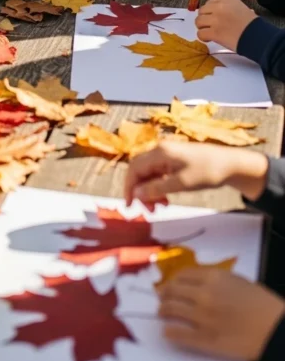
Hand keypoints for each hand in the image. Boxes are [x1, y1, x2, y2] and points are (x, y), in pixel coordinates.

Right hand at [125, 140, 267, 205]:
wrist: (231, 164)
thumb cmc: (207, 172)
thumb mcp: (181, 183)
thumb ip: (157, 188)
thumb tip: (136, 194)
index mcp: (160, 152)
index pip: (134, 168)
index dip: (129, 187)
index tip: (130, 206)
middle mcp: (161, 151)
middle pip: (140, 170)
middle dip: (140, 191)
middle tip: (148, 210)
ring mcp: (168, 155)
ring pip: (149, 173)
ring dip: (150, 190)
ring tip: (160, 207)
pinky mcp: (175, 160)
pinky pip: (159, 174)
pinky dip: (159, 187)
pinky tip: (166, 198)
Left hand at [159, 269, 284, 360]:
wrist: (274, 328)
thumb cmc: (261, 303)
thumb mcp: (237, 281)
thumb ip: (215, 280)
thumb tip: (198, 283)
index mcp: (213, 278)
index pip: (183, 275)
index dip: (174, 279)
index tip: (171, 283)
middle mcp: (203, 294)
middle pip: (173, 291)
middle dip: (165, 294)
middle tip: (161, 297)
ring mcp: (202, 317)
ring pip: (172, 310)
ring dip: (163, 310)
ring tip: (161, 312)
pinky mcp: (205, 339)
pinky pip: (179, 335)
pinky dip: (169, 332)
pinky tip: (167, 332)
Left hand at [196, 0, 256, 51]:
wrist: (257, 36)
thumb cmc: (251, 24)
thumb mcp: (240, 8)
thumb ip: (226, 7)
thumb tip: (214, 13)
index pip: (209, 2)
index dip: (209, 11)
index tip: (212, 17)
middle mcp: (219, 7)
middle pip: (202, 11)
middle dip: (204, 19)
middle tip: (210, 26)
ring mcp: (216, 19)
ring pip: (198, 21)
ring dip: (202, 28)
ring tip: (209, 32)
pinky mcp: (214, 32)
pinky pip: (200, 33)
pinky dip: (203, 37)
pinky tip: (210, 38)